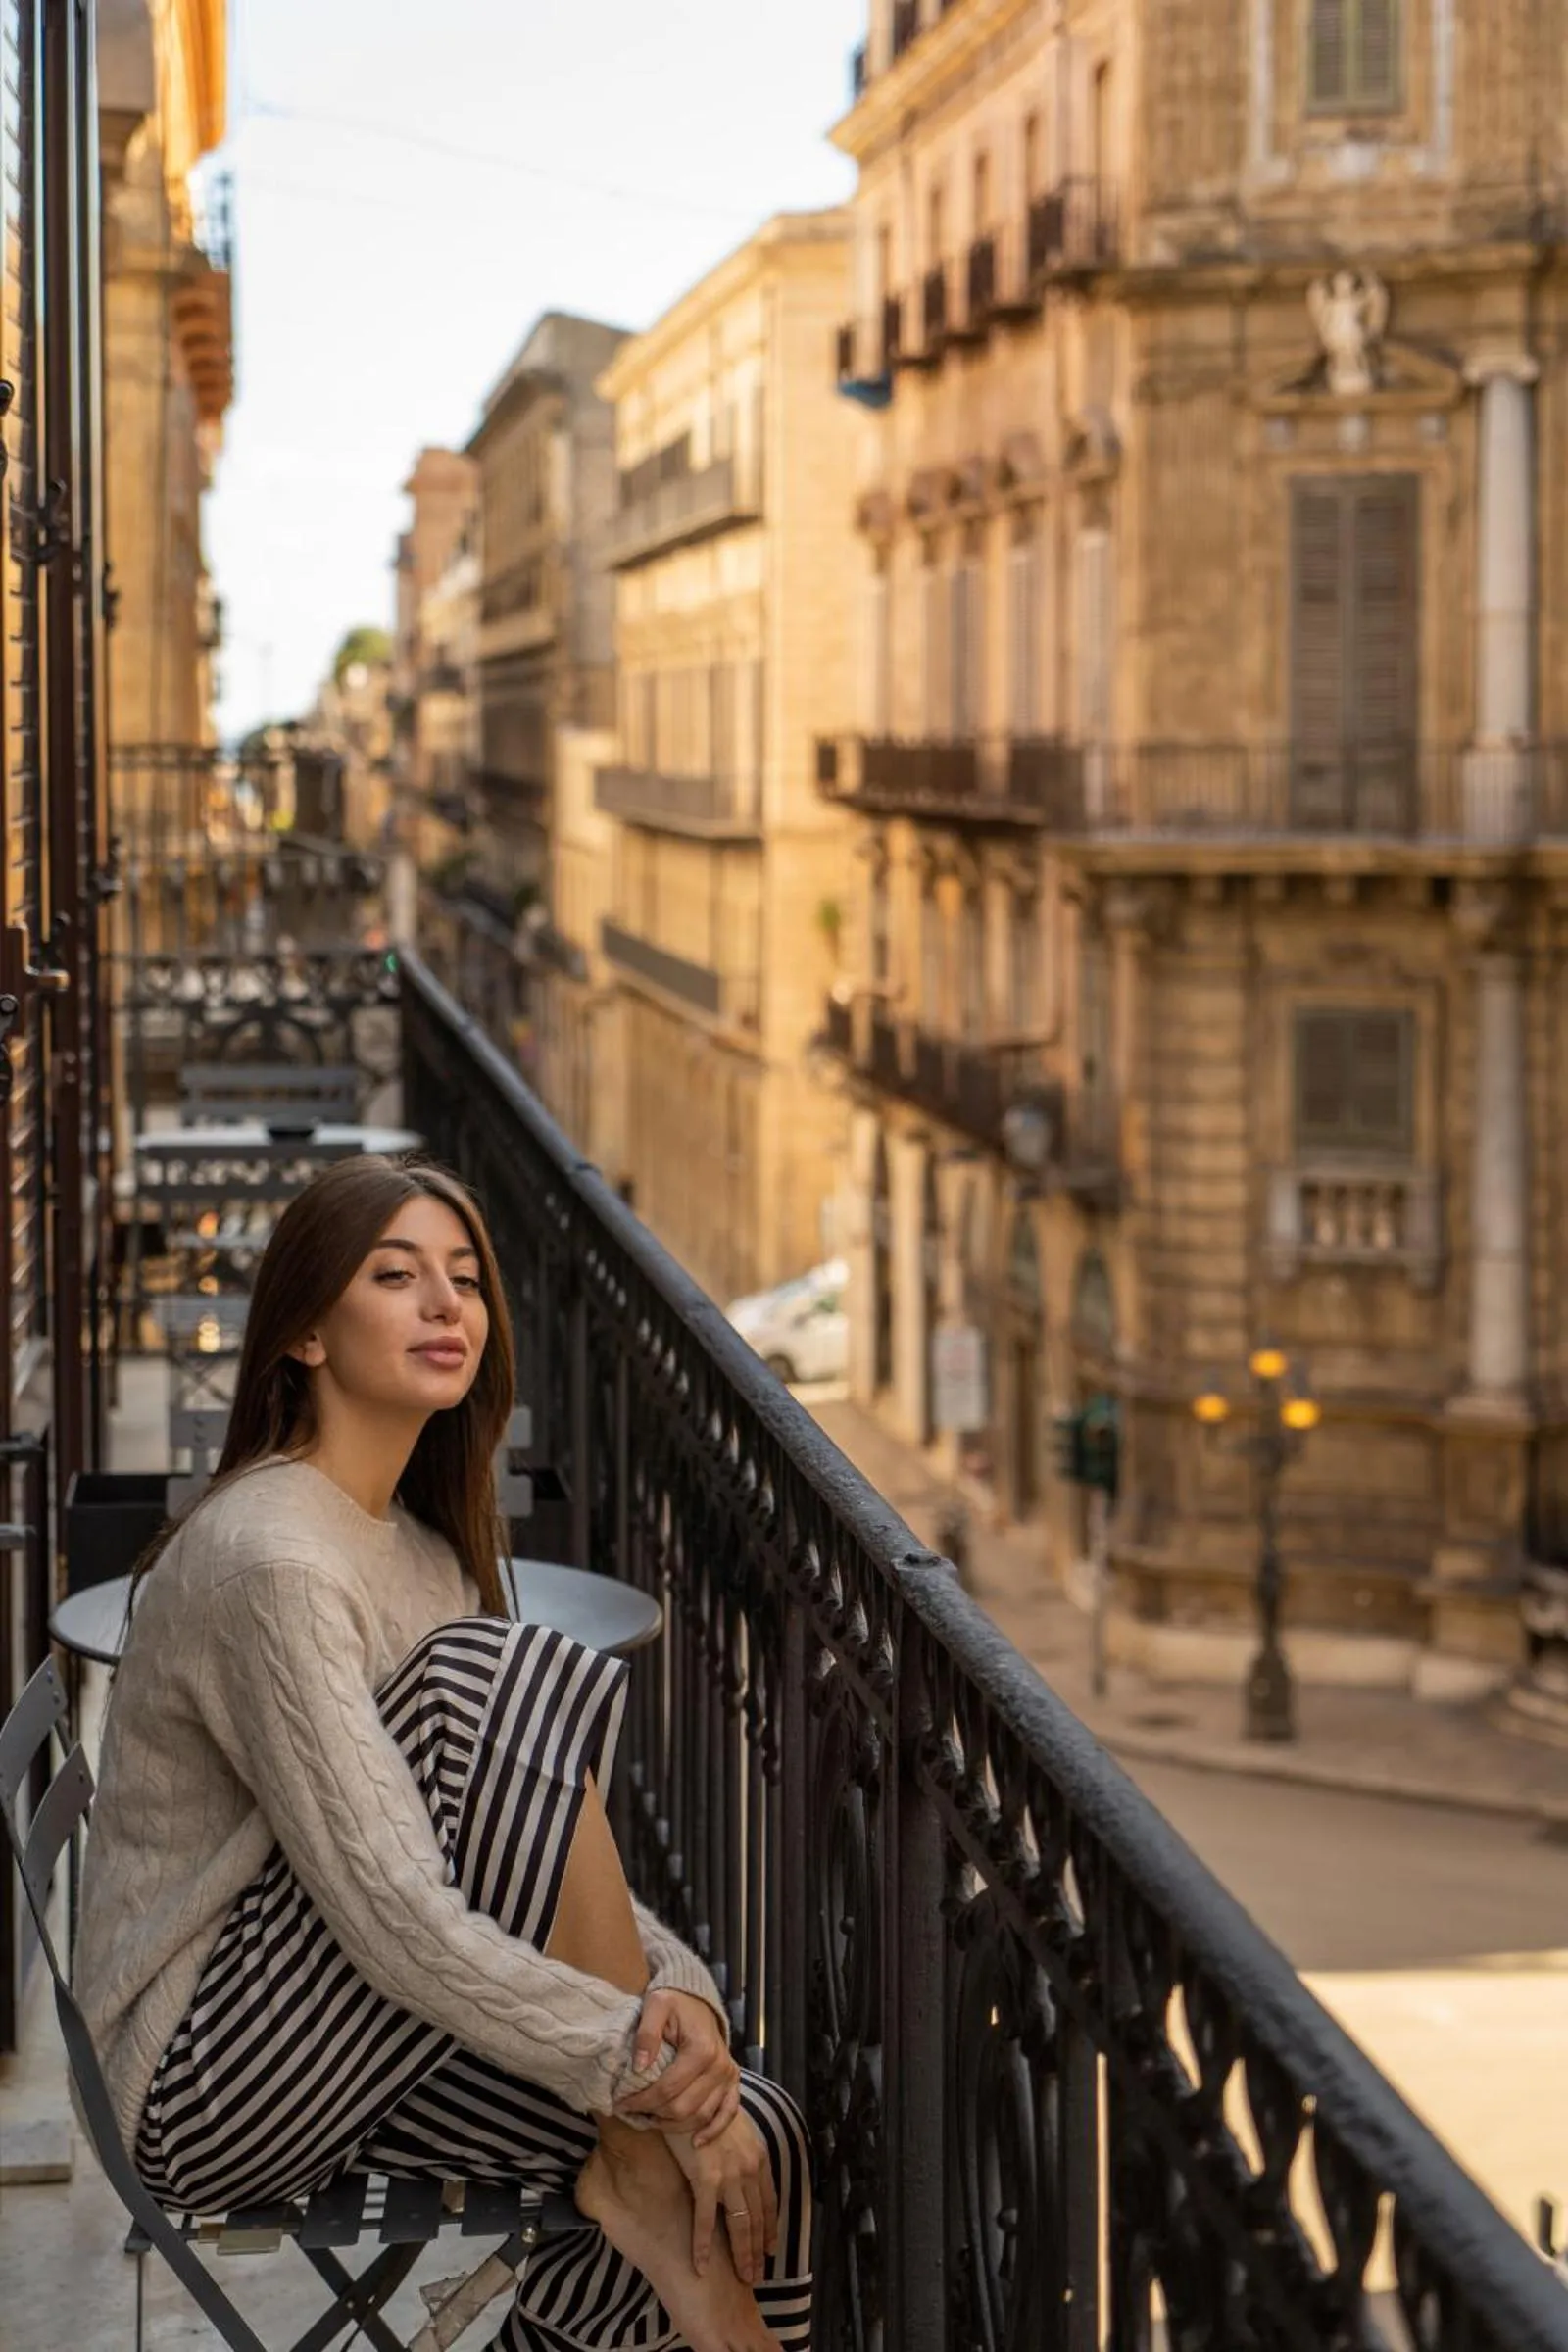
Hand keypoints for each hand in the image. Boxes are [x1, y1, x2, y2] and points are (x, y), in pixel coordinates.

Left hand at [616, 1988, 740, 2147]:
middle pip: (683, 2108)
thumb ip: (647, 2033)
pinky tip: (696, 2142)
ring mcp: (728, 2076)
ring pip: (701, 2116)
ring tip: (651, 2120)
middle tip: (632, 2112)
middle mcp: (719, 2066)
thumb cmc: (674, 2002)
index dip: (642, 2101)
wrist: (698, 2001)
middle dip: (654, 2115)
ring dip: (674, 2125)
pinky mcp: (732, 2082)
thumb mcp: (656, 2005)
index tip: (621, 2104)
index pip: (668, 2089)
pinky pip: (727, 2114)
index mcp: (701, 2049)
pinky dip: (713, 2131)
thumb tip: (639, 2067)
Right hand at [667, 2111, 778, 2285]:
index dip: (771, 2229)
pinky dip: (704, 2246)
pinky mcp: (706, 2178)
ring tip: (743, 2278)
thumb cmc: (707, 2108)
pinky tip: (702, 2266)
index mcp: (758, 2158)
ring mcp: (729, 2175)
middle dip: (759, 2251)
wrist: (691, 2090)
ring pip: (740, 2226)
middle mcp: (749, 2169)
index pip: (770, 2202)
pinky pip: (706, 2220)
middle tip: (757, 2276)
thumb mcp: (734, 2129)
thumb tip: (738, 2172)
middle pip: (758, 2220)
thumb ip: (740, 2153)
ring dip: (743, 2255)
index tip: (771, 2250)